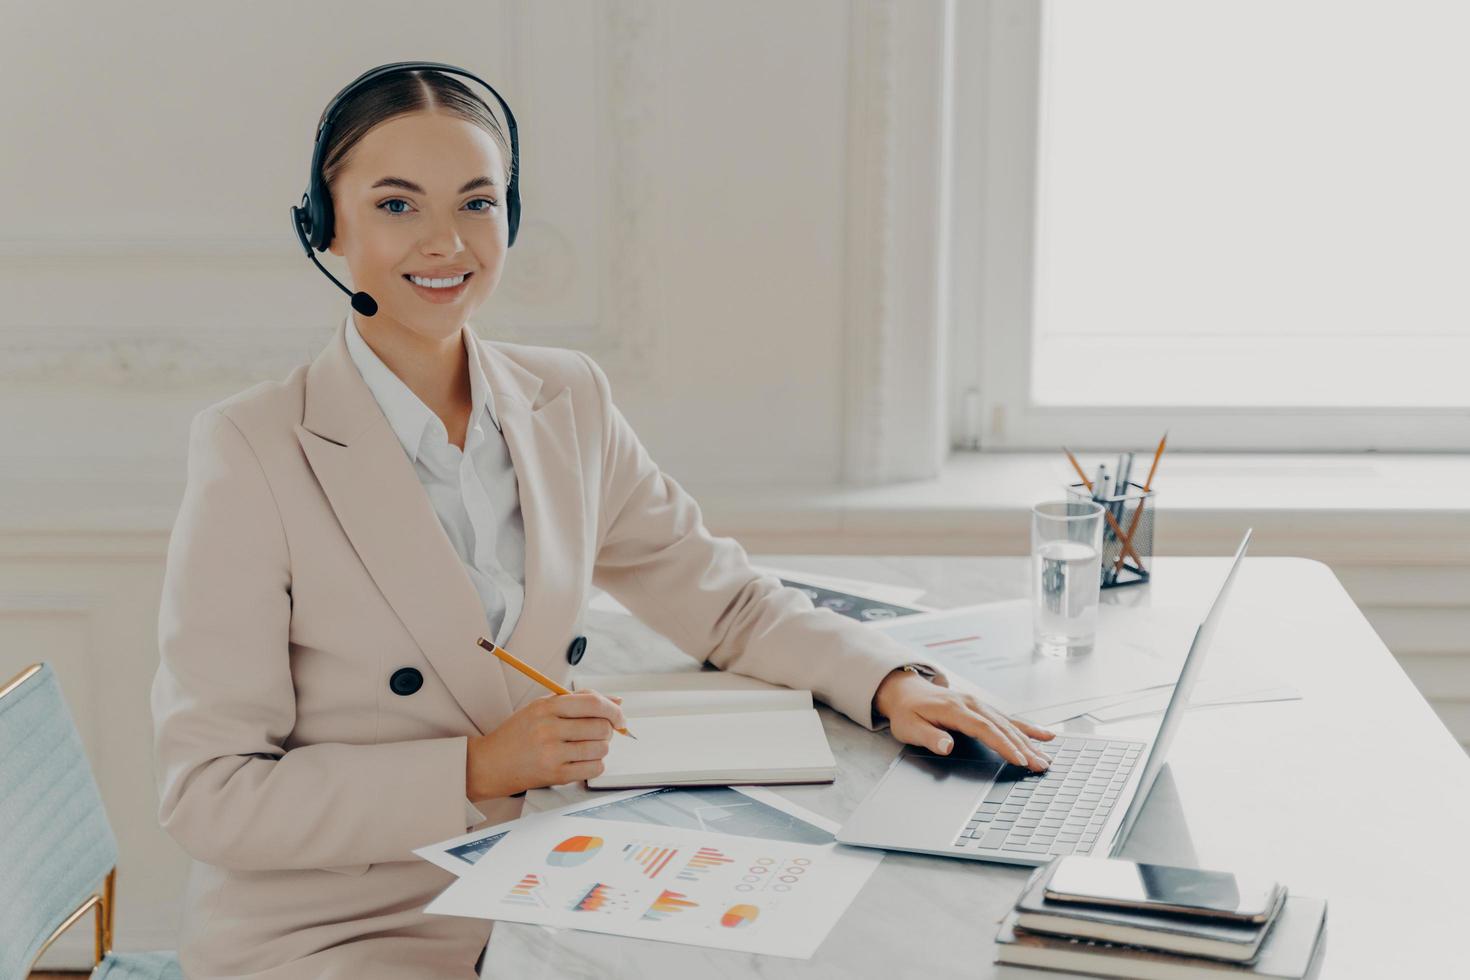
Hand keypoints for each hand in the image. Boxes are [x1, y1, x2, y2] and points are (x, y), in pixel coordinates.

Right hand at [466, 690, 626, 798]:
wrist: (489, 764)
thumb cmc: (518, 733)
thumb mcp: (542, 707)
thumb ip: (579, 700)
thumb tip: (617, 701)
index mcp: (547, 707)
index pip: (593, 703)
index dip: (614, 710)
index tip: (620, 717)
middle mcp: (549, 729)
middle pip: (601, 727)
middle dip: (608, 730)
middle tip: (600, 733)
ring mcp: (552, 754)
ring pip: (600, 749)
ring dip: (601, 748)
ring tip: (586, 746)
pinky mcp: (555, 775)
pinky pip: (594, 769)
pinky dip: (596, 764)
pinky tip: (583, 760)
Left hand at [873, 669, 1055, 770]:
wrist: (907, 692)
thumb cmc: (908, 712)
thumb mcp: (909, 727)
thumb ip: (929, 737)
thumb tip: (946, 746)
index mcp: (955, 709)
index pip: (985, 729)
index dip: (1003, 745)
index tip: (1019, 760)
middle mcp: (972, 705)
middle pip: (1002, 728)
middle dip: (1024, 747)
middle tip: (1041, 765)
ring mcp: (979, 705)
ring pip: (1009, 724)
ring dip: (1029, 741)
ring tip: (1046, 757)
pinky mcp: (983, 708)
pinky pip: (1009, 718)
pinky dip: (1027, 727)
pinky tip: (1045, 734)